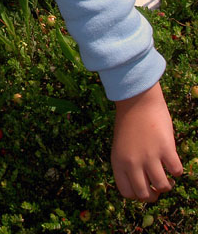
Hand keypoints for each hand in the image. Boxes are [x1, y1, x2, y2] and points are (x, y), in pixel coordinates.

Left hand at [112, 82, 182, 200]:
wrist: (136, 99)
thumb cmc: (129, 121)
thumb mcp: (121, 146)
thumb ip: (129, 164)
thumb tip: (145, 185)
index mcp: (118, 162)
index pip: (127, 193)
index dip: (138, 193)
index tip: (145, 187)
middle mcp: (132, 163)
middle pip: (144, 195)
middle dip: (154, 194)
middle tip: (158, 185)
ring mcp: (149, 156)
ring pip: (163, 187)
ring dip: (168, 184)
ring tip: (168, 175)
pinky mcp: (165, 149)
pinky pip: (176, 171)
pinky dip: (177, 170)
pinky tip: (173, 160)